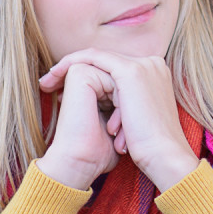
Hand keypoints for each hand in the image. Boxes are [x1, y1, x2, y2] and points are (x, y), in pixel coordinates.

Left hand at [41, 50, 199, 191]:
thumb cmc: (149, 146)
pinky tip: (56, 75)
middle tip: (50, 83)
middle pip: (104, 60)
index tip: (64, 89)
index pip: (114, 68)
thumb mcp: (136, 119)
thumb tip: (107, 112)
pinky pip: (94, 58)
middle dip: (74, 69)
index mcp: (155, 75)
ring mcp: (143, 65)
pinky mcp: (130, 71)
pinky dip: (73, 63)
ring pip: (97, 57)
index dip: (88, 75)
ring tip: (49, 83)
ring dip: (69, 66)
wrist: (163, 156)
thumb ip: (125, 106)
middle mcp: (152, 65)